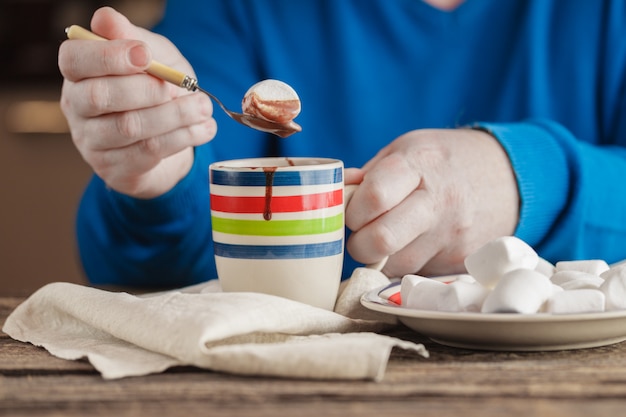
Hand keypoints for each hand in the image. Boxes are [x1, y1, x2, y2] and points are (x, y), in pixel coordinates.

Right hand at [58, 7, 216, 197]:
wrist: (166, 139)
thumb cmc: (154, 88)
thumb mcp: (153, 56)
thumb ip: (133, 38)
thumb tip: (105, 18)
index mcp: (78, 73)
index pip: (73, 59)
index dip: (108, 56)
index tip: (145, 55)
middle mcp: (76, 108)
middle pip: (99, 97)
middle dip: (148, 90)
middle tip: (184, 87)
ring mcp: (91, 143)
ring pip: (129, 127)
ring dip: (174, 116)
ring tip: (203, 108)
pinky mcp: (114, 169)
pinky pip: (148, 152)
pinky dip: (182, 138)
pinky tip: (203, 129)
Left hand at [345, 128, 518, 277]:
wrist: (508, 176)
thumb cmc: (444, 160)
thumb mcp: (406, 149)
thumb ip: (368, 175)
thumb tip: (332, 197)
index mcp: (419, 165)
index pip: (374, 197)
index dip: (353, 210)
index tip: (353, 210)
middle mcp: (439, 203)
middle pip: (381, 241)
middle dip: (358, 243)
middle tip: (361, 233)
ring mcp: (453, 237)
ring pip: (394, 266)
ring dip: (380, 259)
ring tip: (387, 236)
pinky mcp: (460, 262)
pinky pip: (416, 274)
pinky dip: (404, 265)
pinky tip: (413, 245)